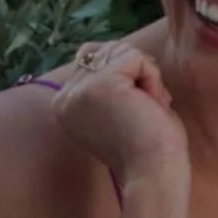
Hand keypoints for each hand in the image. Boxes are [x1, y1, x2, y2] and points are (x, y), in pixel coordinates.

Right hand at [51, 40, 187, 186]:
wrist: (153, 170)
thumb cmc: (149, 144)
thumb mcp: (122, 104)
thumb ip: (113, 78)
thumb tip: (117, 48)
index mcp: (64, 104)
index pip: (96, 57)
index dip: (129, 75)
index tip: (134, 110)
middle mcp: (64, 96)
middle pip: (111, 50)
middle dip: (139, 73)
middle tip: (143, 110)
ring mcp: (78, 89)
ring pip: (125, 51)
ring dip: (148, 77)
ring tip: (145, 108)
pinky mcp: (99, 84)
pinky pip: (137, 57)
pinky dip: (153, 78)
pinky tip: (149, 105)